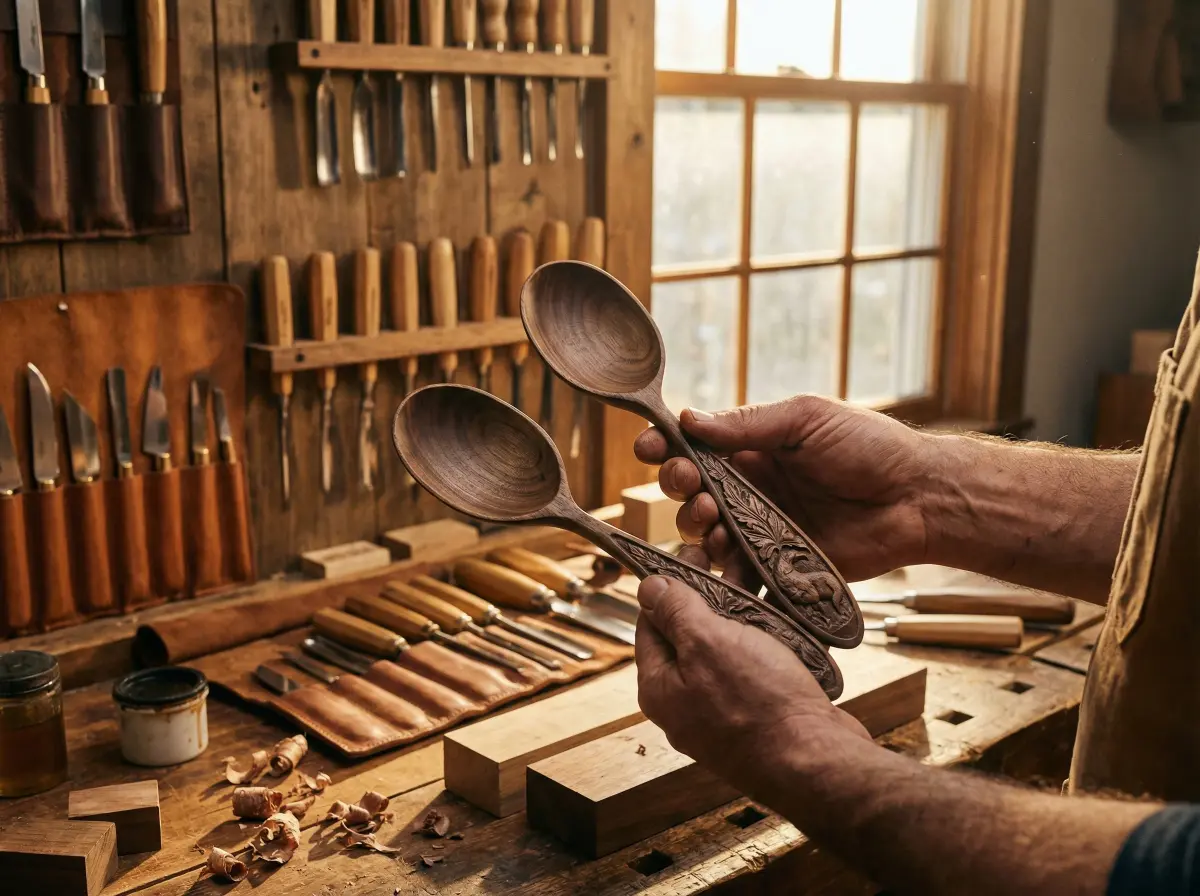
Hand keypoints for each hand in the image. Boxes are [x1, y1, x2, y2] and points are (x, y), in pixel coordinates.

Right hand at [634, 395, 935, 584]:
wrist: (918, 498)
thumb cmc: (870, 447)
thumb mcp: (806, 419)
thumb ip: (748, 424)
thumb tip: (690, 419)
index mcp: (756, 449)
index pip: (697, 446)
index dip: (668, 446)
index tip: (648, 446)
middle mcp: (752, 489)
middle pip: (693, 492)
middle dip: (679, 486)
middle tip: (688, 486)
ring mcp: (763, 529)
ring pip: (708, 534)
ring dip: (698, 527)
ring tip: (711, 521)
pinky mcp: (780, 566)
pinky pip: (741, 574)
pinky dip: (724, 574)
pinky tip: (721, 567)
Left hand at [636, 575, 868, 799]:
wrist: (816, 761)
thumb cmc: (757, 704)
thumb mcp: (707, 642)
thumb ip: (676, 612)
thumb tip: (647, 588)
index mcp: (661, 686)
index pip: (650, 623)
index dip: (669, 584)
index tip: (693, 553)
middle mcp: (686, 702)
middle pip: (690, 633)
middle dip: (711, 592)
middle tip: (732, 558)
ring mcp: (723, 712)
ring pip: (727, 647)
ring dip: (742, 611)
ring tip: (762, 576)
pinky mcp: (759, 715)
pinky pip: (755, 667)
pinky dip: (765, 638)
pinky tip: (782, 615)